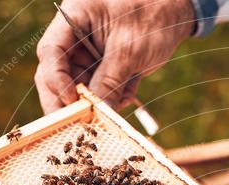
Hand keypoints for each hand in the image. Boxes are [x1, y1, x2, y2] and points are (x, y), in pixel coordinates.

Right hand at [35, 0, 194, 111]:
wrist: (177, 14)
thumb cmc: (152, 16)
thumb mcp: (129, 49)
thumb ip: (110, 80)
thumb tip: (95, 112)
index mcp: (74, 19)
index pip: (51, 52)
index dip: (56, 79)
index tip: (71, 101)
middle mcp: (76, 39)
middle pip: (57, 75)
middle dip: (67, 101)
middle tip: (75, 125)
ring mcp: (89, 56)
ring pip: (80, 88)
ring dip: (96, 103)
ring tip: (118, 102)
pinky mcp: (105, 70)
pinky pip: (101, 92)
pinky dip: (114, 99)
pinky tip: (131, 93)